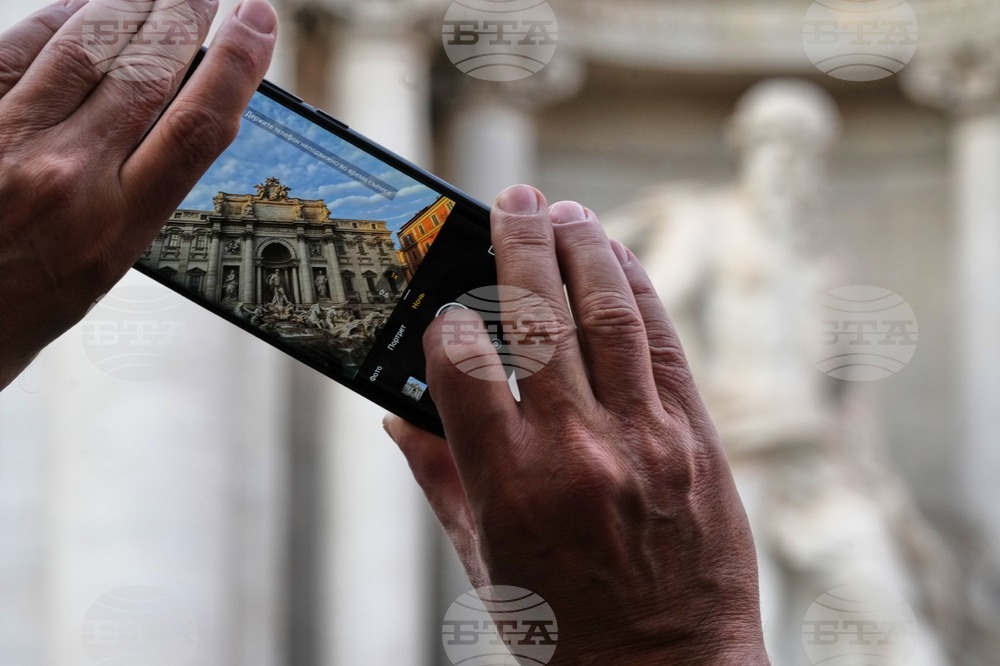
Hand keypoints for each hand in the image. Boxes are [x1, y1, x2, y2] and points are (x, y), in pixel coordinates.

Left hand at [0, 0, 276, 388]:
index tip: (258, 23)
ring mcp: (6, 141)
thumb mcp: (104, 263)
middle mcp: (63, 176)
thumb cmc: (16, 305)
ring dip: (131, 6)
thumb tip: (172, 115)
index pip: (196, 128)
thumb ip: (139, 190)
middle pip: (144, 72)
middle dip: (184, 16)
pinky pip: (14, 49)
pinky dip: (57, 17)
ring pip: (83, 48)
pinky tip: (83, 6)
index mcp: (112, 227)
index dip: (237, 64)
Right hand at [385, 185, 768, 664]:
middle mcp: (578, 449)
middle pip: (538, 316)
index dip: (445, 324)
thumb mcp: (485, 563)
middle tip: (511, 197)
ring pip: (608, 313)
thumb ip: (441, 481)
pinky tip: (616, 257)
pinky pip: (660, 344)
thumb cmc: (562, 627)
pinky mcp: (694, 438)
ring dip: (584, 248)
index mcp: (510, 485)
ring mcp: (644, 438)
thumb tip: (398, 419)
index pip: (461, 363)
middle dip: (519, 243)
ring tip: (565, 209)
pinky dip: (637, 290)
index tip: (444, 311)